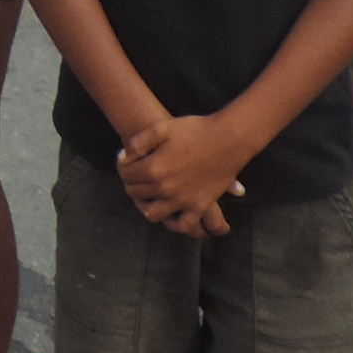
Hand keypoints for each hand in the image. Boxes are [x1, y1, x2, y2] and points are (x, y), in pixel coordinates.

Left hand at [117, 115, 250, 235]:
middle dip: (131, 183)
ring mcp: (182, 200)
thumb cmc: (196, 130)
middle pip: (136, 193)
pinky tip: (170, 212)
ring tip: (149, 194)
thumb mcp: (162, 127)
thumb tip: (125, 156)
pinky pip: (183, 225)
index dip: (123, 167)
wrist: (229, 139)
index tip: (128, 161)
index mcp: (154, 168)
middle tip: (137, 175)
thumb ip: (140, 141)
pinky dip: (174, 223)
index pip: (126, 175)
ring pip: (152, 213)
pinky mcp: (199, 206)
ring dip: (147, 205)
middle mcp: (166, 189)